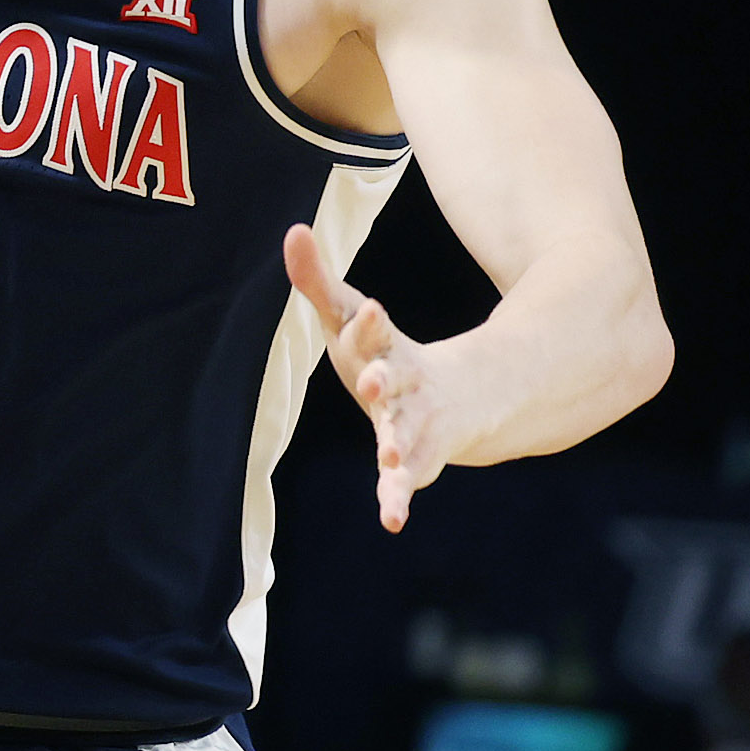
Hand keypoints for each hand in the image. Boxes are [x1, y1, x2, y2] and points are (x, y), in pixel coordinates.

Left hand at [285, 226, 452, 531]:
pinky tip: (392, 520)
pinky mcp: (417, 459)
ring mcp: (414, 423)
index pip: (372, 331)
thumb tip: (293, 230)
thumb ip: (317, 280)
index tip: (373, 308)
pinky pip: (406, 481)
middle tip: (374, 381)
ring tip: (387, 453)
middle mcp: (404, 384)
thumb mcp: (350, 318)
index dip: (371, 322)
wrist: (456, 398)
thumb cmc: (382, 353)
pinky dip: (397, 498)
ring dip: (396, 443)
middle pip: (393, 381)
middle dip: (384, 380)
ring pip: (406, 433)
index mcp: (383, 347)